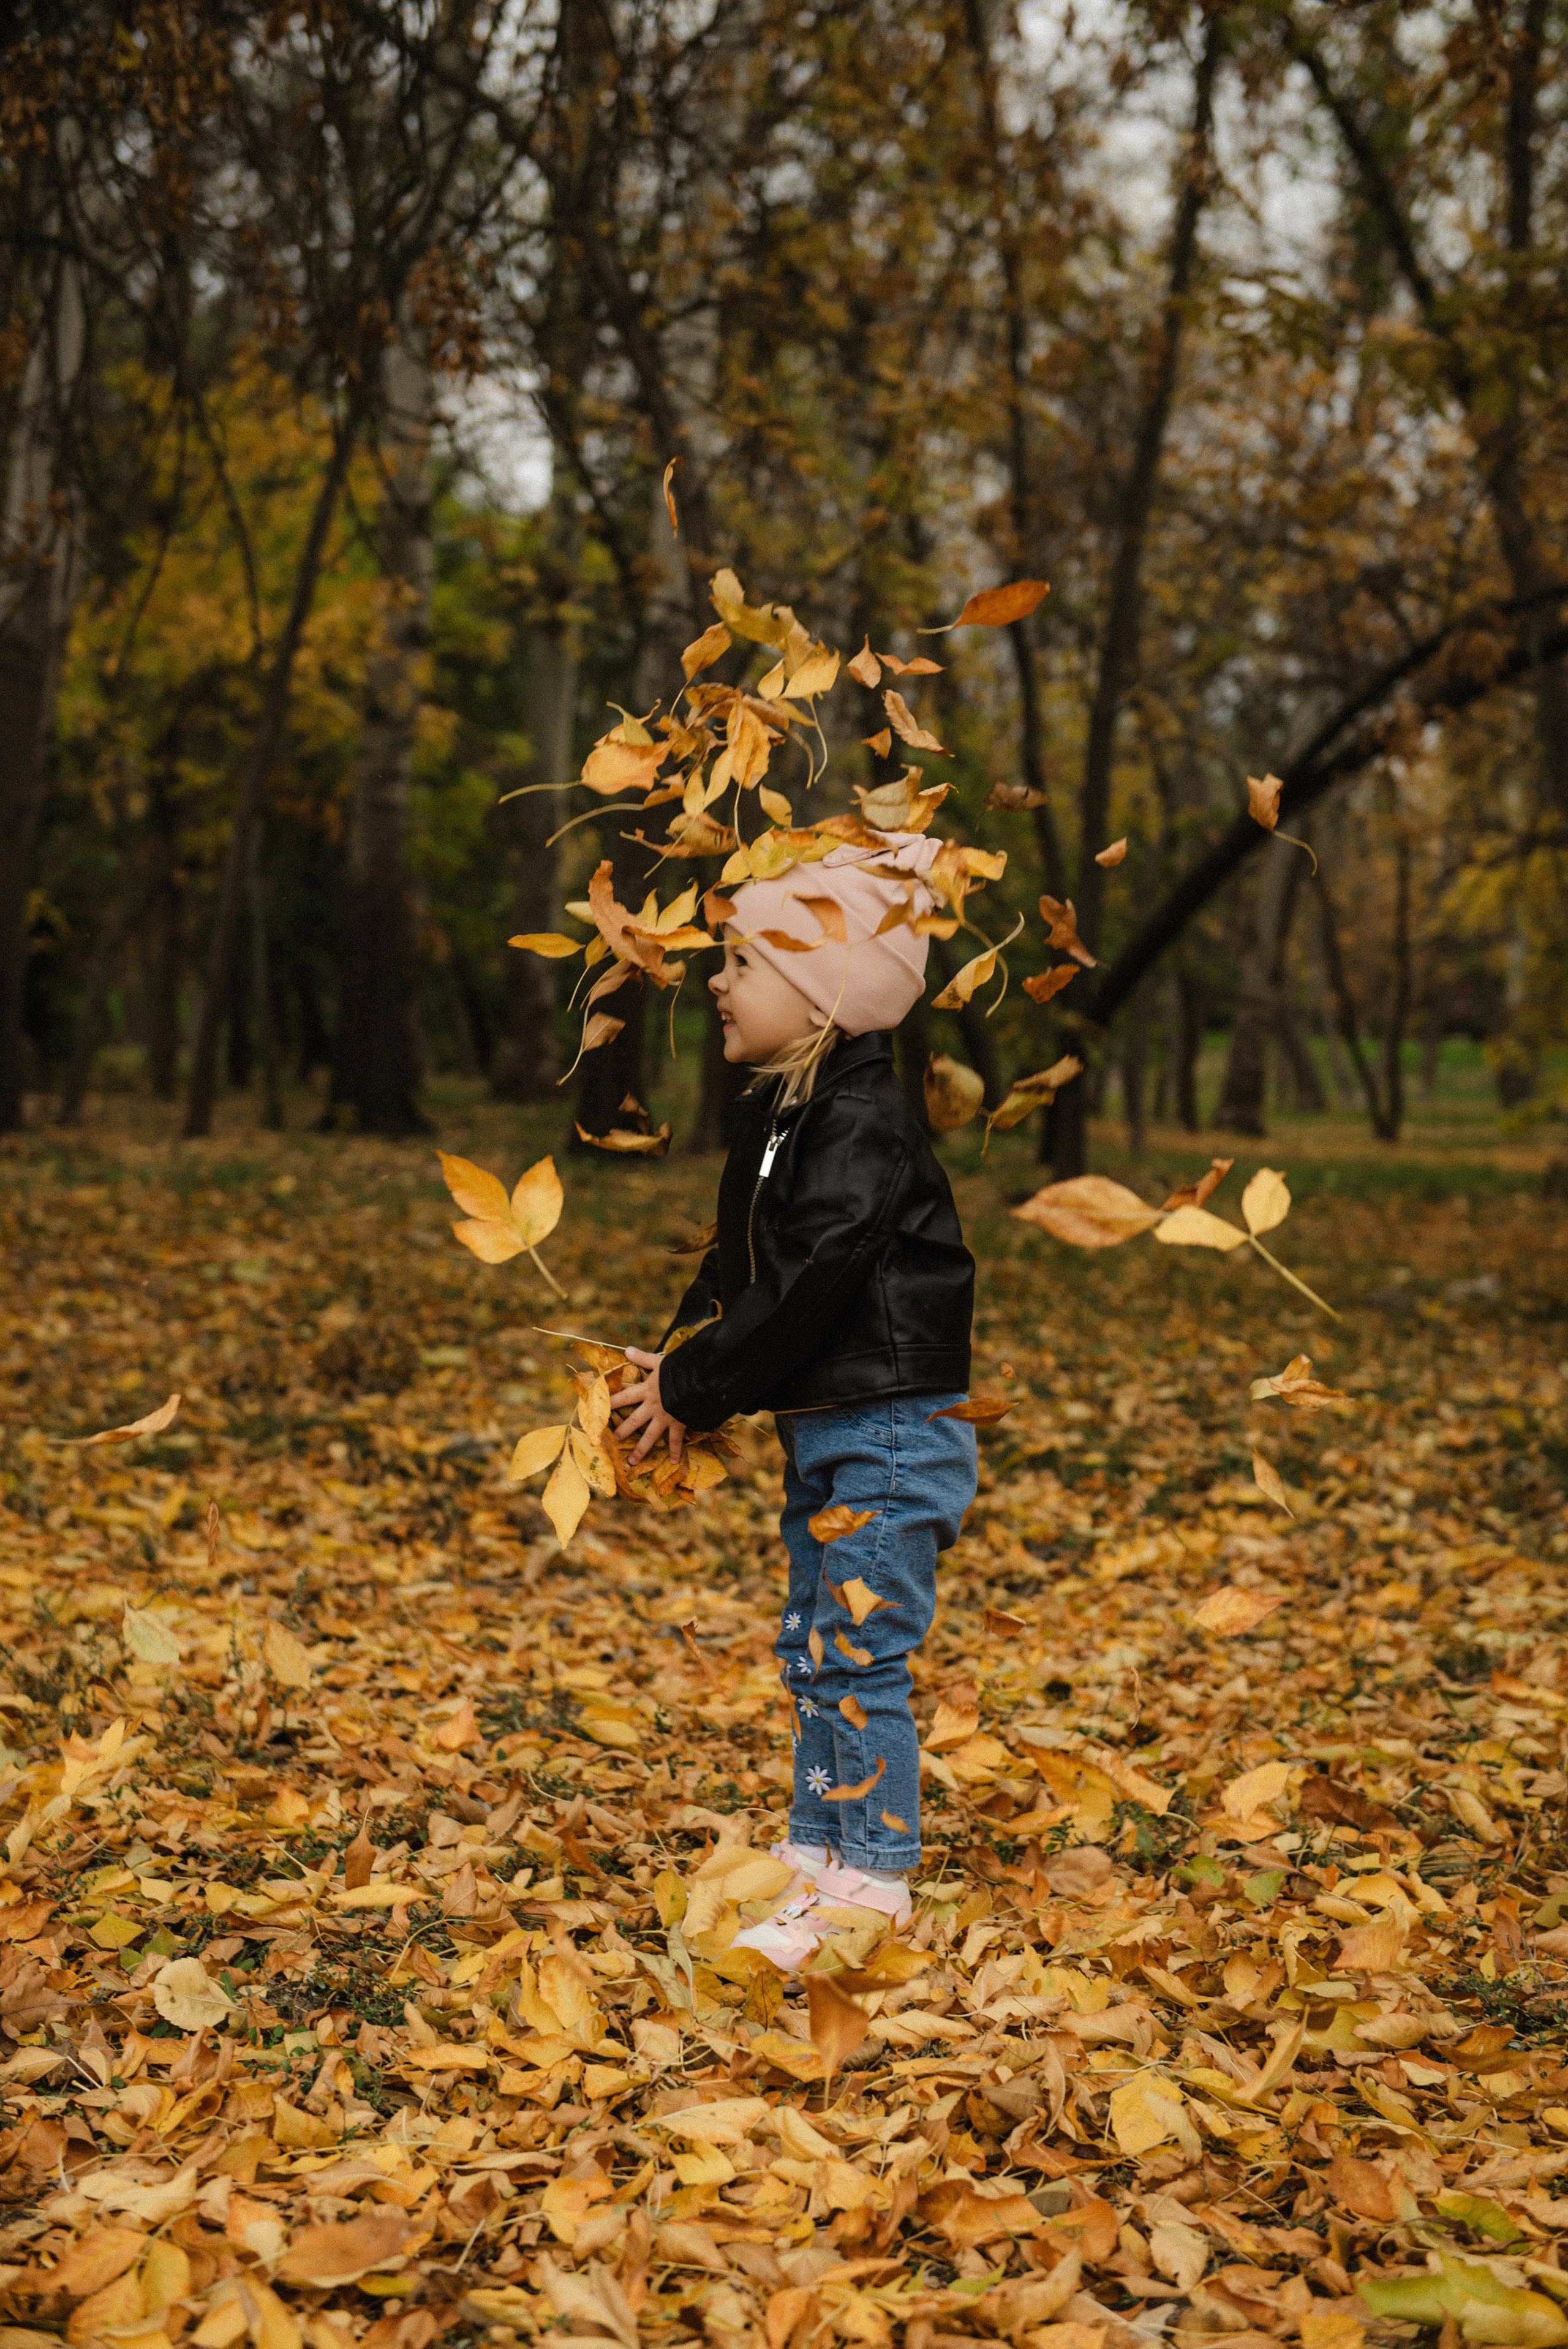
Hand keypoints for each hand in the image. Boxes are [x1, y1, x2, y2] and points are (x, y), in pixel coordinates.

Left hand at [614, 1346, 685, 1466]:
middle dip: (623, 1431)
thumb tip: (627, 1349)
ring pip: (650, 1436)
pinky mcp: (678, 1424)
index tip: (599, 1410)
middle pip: (634, 1421)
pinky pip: (676, 1440)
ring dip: (641, 1450)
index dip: (611, 1402)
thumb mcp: (659, 1361)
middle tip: (614, 1440)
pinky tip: (673, 1462)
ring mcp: (664, 1417)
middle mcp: (652, 1407)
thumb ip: (643, 1357)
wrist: (695, 1382)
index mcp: (646, 1390)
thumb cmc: (678, 1370)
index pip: (624, 1397)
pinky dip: (675, 1451)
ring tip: (632, 1462)